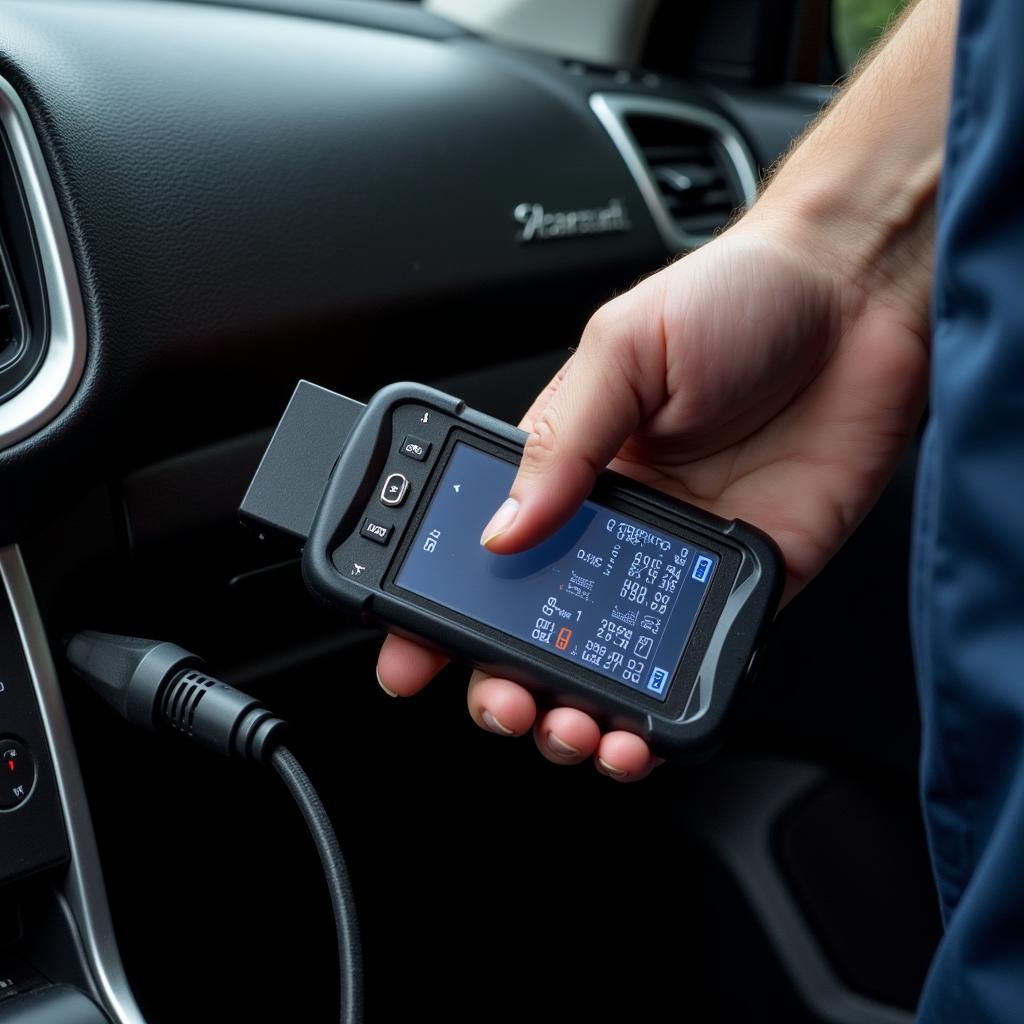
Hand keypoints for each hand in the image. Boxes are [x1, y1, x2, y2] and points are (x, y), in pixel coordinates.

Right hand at [377, 208, 929, 779]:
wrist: (857, 297)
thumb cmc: (737, 297)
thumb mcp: (624, 349)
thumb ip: (561, 442)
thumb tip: (500, 529)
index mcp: (570, 465)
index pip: (487, 552)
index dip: (440, 611)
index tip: (411, 659)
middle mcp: (618, 520)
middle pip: (542, 626)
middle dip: (508, 682)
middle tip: (506, 704)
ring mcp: (681, 556)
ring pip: (615, 659)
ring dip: (583, 711)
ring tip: (572, 730)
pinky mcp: (750, 579)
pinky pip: (701, 656)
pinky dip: (671, 704)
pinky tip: (648, 724)